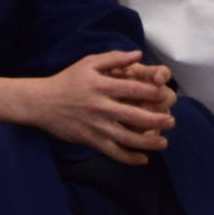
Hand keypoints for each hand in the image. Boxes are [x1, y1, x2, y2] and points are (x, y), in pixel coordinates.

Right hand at [26, 50, 176, 164]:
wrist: (42, 102)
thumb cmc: (67, 80)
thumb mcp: (89, 62)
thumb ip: (114, 58)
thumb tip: (138, 54)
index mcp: (103, 86)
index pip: (134, 89)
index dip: (153, 92)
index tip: (166, 95)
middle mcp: (101, 106)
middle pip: (134, 115)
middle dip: (156, 119)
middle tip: (171, 120)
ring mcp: (96, 125)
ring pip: (126, 138)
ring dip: (147, 142)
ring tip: (164, 143)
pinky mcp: (90, 139)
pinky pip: (112, 151)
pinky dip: (128, 158)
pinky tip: (143, 160)